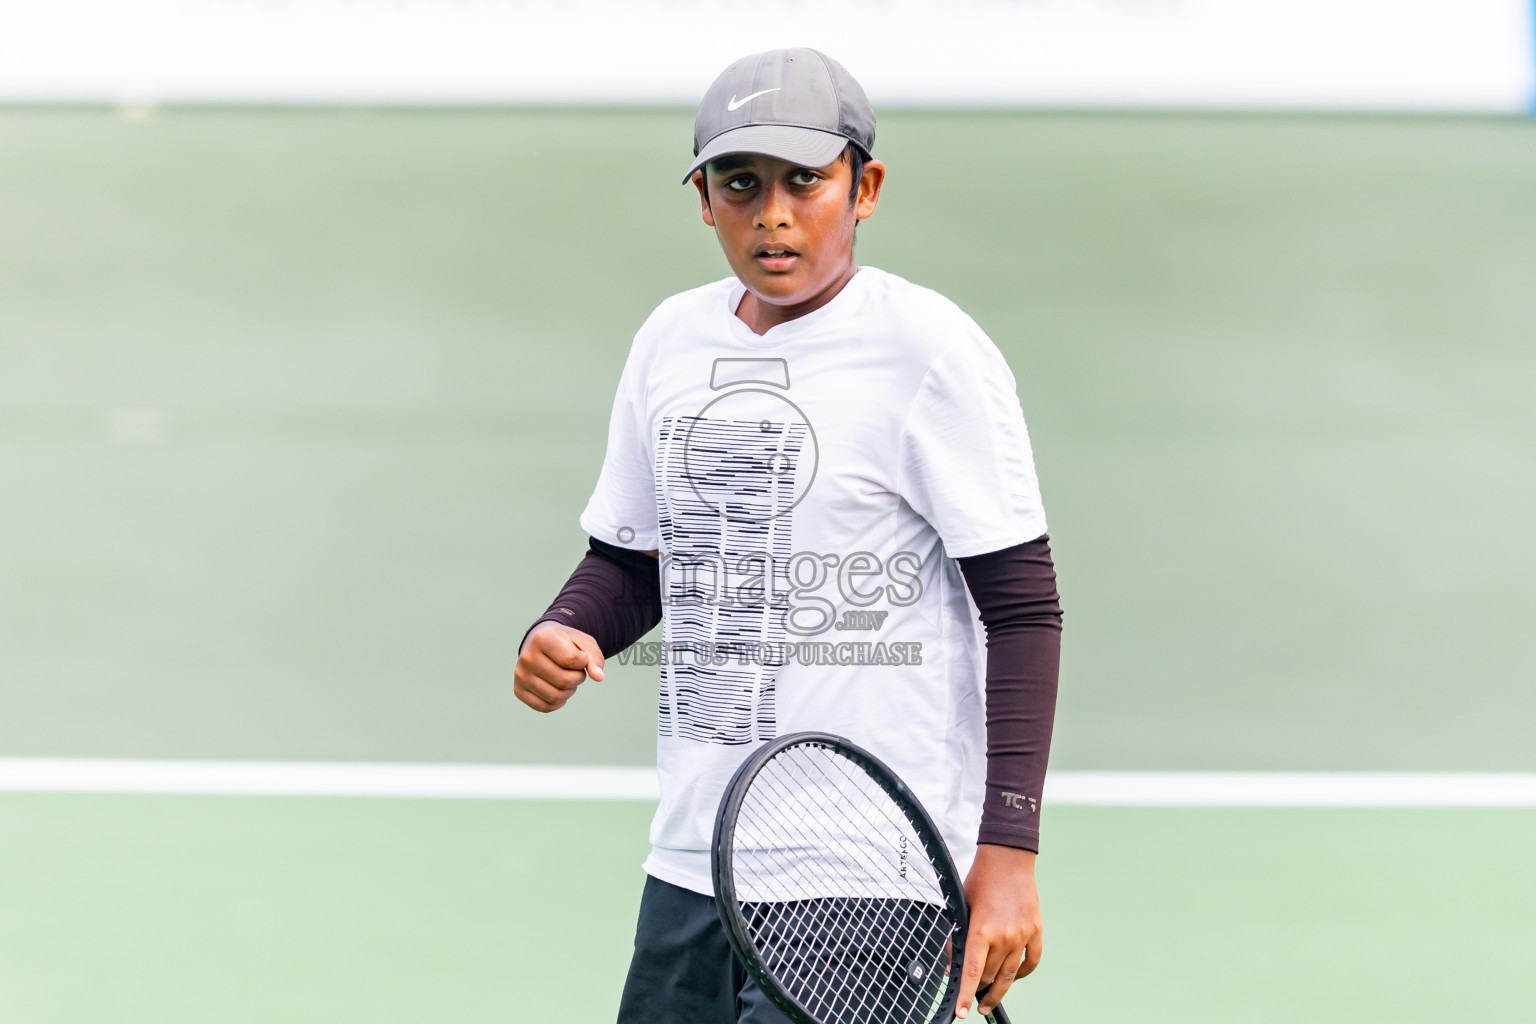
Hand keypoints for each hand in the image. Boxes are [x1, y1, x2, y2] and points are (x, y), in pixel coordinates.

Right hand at [513, 623, 604, 712]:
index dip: (583, 661)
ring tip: (567, 678)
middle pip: (564, 681)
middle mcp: (527, 657)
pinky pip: (544, 707)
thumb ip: (594, 658)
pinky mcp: (519, 690)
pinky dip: (558, 703)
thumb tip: (599, 677)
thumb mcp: (584, 643)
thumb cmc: (566, 643)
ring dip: (570, 691)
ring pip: (555, 696)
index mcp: (542, 638)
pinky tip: (559, 690)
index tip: (580, 656)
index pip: (571, 660)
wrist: (542, 643)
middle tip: (575, 670)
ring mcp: (521, 675)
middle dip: (578, 678)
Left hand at [954, 844, 1041, 1018]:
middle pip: (989, 975)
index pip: (972, 972)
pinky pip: (1031, 962)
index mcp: (981, 930)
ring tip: (988, 1000)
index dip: (966, 995)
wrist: (1008, 859)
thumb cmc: (980, 881)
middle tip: (971, 995)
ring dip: (997, 989)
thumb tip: (951, 966)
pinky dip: (1022, 974)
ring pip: (1009, 975)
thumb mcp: (961, 908)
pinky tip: (1012, 979)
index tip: (962, 1013)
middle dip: (978, 987)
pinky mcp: (1036, 931)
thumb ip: (956, 939)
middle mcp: (1004, 937)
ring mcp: (1022, 935)